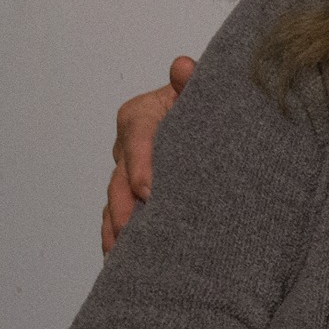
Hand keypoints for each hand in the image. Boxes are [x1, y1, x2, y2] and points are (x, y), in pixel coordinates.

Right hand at [101, 56, 194, 253]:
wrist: (213, 120)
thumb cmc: (205, 104)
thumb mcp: (202, 90)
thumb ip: (191, 81)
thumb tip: (183, 67)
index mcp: (140, 116)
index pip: (136, 137)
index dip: (141, 164)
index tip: (149, 191)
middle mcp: (127, 147)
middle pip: (120, 178)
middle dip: (125, 206)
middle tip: (134, 230)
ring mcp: (126, 174)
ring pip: (114, 203)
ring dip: (116, 229)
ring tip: (123, 254)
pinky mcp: (131, 196)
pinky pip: (117, 218)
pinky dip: (117, 239)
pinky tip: (122, 261)